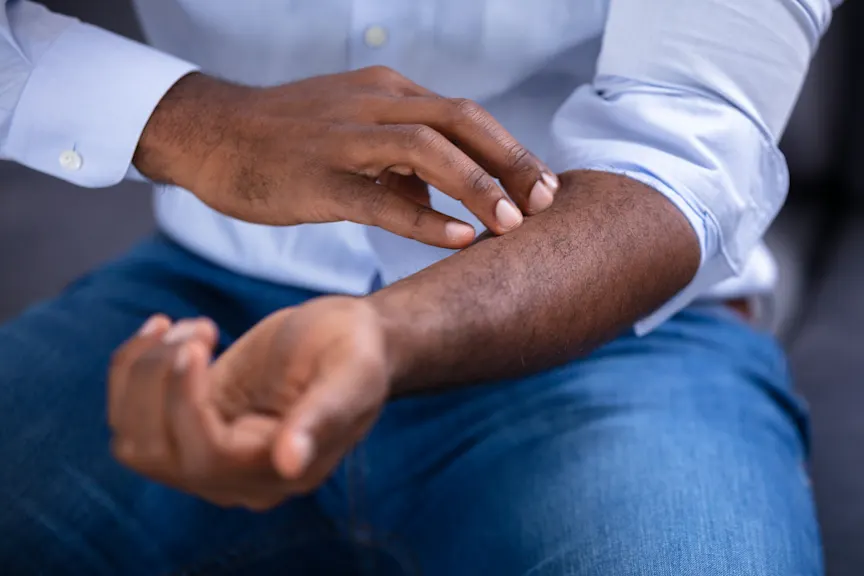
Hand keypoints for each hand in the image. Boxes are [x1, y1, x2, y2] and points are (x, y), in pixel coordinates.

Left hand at [107, 298, 391, 509]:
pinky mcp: (188, 424)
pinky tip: (165, 330)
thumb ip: (323, 416)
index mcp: (280, 473)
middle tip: (199, 328)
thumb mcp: (351, 375)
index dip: (185, 404)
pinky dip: (130, 369)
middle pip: (156, 452)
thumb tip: (289, 462)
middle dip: (158, 381)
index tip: (195, 345)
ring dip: (140, 374)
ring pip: (132, 439)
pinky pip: (130, 416)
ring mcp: (206, 453)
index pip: (208, 458)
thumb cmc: (356, 352)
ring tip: (189, 326)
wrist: (348, 339)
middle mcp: (236, 477)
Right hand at [133, 67, 559, 247]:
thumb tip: (444, 196)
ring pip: (428, 151)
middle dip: (511, 162)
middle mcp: (373, 104)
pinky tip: (459, 236)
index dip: (510, 150)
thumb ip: (401, 161)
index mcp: (386, 92)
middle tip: (545, 202)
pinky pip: (381, 197)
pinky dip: (426, 216)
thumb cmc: (285, 138)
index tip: (542, 186)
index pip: (464, 115)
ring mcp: (343, 138)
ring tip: (512, 223)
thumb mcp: (353, 133)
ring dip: (478, 186)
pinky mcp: (317, 178)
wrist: (210, 134)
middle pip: (461, 122)